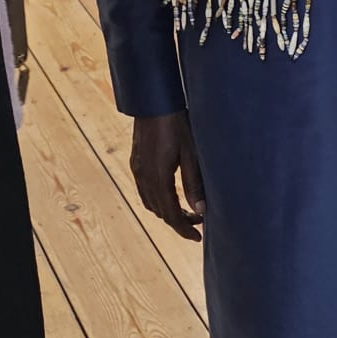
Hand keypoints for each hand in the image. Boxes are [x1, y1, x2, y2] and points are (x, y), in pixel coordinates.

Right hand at [131, 111, 204, 241]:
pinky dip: (157, 199)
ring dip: (167, 211)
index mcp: (159, 178)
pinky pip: (144, 190)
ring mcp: (137, 169)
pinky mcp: (136, 161)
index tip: (198, 237)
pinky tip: (170, 193)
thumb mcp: (191, 152)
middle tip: (198, 222)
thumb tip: (200, 211)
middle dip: (178, 221)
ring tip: (186, 210)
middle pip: (160, 211)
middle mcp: (144, 177)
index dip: (185, 229)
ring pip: (150, 202)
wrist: (154, 100)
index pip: (171, 214)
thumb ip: (194, 183)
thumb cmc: (176, 123)